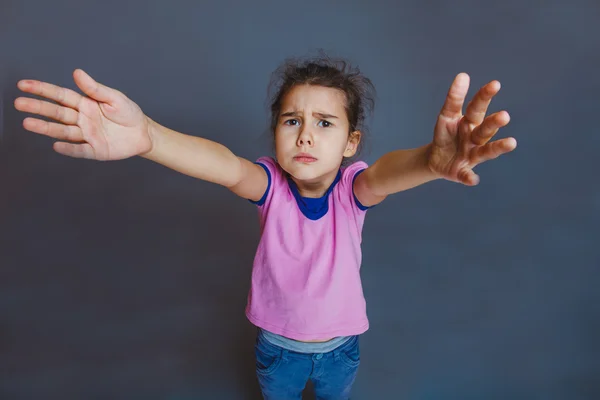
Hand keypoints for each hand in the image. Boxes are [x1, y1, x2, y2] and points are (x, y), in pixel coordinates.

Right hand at [14, 69, 151, 159]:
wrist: (144, 133)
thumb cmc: (129, 113)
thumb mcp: (114, 97)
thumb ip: (95, 88)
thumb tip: (77, 73)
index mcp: (85, 104)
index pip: (60, 95)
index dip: (42, 90)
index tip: (23, 85)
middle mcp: (82, 119)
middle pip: (57, 113)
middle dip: (38, 107)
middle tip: (18, 103)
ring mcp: (87, 135)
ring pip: (63, 131)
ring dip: (46, 128)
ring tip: (27, 123)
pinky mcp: (95, 150)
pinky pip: (80, 150)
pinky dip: (69, 148)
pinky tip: (56, 145)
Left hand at [428, 73, 516, 185]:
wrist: (436, 159)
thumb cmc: (447, 134)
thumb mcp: (446, 116)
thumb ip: (454, 98)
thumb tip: (463, 75)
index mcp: (471, 122)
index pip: (478, 107)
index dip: (485, 96)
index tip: (495, 84)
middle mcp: (476, 138)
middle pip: (485, 129)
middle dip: (494, 123)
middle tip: (504, 116)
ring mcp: (472, 155)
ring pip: (486, 152)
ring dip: (498, 148)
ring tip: (512, 143)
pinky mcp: (462, 172)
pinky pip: (467, 175)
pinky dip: (470, 178)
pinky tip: (474, 180)